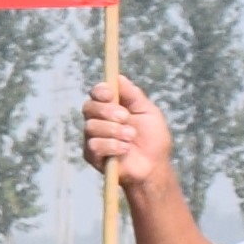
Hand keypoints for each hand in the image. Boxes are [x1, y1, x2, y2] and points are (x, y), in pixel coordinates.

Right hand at [81, 75, 172, 195]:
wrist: (154, 166)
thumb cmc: (153, 139)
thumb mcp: (148, 112)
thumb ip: (133, 95)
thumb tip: (118, 77)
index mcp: (111, 107)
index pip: (96, 93)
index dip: (100, 91)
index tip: (111, 95)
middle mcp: (98, 120)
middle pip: (89, 107)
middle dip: (108, 111)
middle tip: (126, 118)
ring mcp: (93, 137)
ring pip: (91, 126)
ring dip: (114, 131)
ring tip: (131, 137)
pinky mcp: (91, 155)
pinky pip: (94, 145)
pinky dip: (112, 146)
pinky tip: (125, 149)